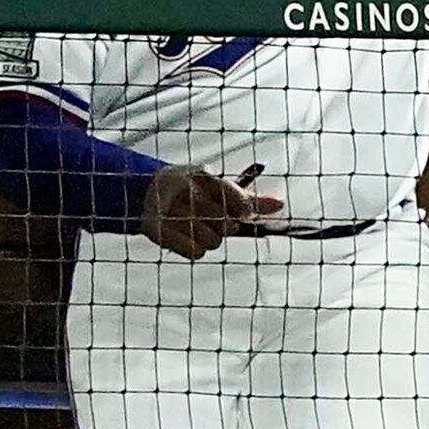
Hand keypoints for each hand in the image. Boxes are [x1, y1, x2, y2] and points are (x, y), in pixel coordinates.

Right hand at [139, 164, 282, 260]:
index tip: (240, 213)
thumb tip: (281, 204)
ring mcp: (168, 210)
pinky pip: (195, 253)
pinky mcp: (157, 230)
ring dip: (210, 239)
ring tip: (196, 227)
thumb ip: (250, 199)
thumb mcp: (220, 189)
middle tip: (210, 218)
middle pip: (226, 225)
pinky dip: (195, 249)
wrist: (147, 191)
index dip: (242, 210)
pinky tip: (185, 237)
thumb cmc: (193, 191)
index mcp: (202, 175)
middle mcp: (184, 189)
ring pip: (212, 241)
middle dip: (223, 226)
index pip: (235, 198)